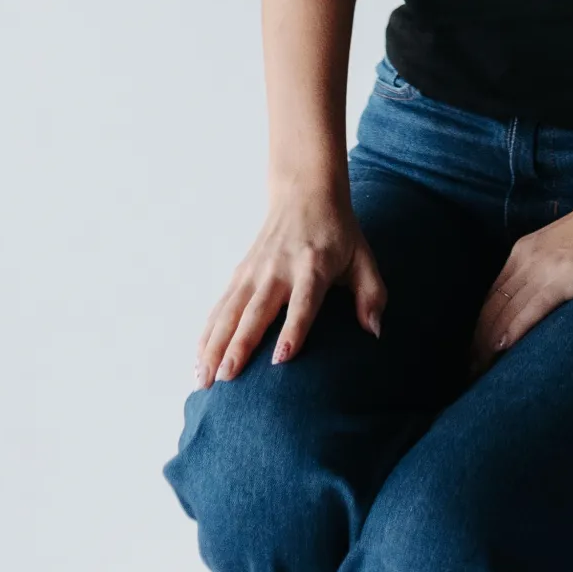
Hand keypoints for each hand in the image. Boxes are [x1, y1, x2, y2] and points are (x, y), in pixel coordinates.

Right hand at [195, 180, 387, 385]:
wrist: (304, 192)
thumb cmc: (337, 232)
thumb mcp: (363, 257)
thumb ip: (372, 294)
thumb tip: (374, 331)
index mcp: (312, 267)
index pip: (302, 304)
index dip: (292, 331)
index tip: (281, 359)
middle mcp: (278, 269)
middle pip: (256, 311)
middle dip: (240, 345)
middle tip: (228, 378)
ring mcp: (255, 271)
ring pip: (229, 312)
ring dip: (215, 345)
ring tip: (204, 379)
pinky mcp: (240, 273)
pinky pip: (220, 307)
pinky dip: (207, 333)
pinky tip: (198, 360)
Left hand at [468, 183, 572, 378]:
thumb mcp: (566, 247)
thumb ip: (549, 268)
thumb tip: (543, 299)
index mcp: (524, 251)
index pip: (492, 297)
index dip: (480, 328)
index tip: (474, 353)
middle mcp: (526, 258)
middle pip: (491, 307)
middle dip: (478, 342)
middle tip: (469, 372)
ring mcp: (544, 267)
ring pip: (504, 312)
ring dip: (488, 344)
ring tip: (479, 373)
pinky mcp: (566, 277)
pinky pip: (530, 309)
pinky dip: (512, 331)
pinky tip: (500, 349)